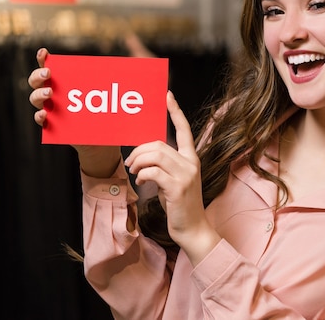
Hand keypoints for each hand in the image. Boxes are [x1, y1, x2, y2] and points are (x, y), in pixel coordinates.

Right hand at [27, 48, 120, 176]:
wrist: (104, 143)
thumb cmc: (105, 115)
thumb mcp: (109, 97)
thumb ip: (113, 83)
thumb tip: (135, 69)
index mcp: (65, 83)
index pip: (49, 67)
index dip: (44, 59)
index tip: (44, 52)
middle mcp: (53, 95)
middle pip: (36, 81)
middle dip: (39, 76)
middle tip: (49, 75)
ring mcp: (51, 110)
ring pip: (35, 99)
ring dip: (39, 95)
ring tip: (50, 94)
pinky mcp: (53, 126)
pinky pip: (41, 121)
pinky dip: (40, 117)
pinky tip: (45, 115)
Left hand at [125, 91, 220, 265]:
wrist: (193, 229)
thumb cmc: (180, 206)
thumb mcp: (173, 181)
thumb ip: (164, 166)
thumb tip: (144, 158)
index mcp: (191, 159)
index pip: (185, 130)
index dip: (175, 111)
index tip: (168, 96)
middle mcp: (191, 163)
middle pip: (159, 144)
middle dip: (139, 151)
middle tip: (131, 163)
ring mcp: (186, 175)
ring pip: (155, 155)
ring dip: (138, 162)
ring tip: (134, 172)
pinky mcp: (177, 187)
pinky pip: (153, 172)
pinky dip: (142, 174)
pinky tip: (141, 182)